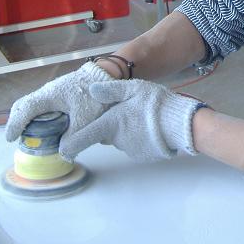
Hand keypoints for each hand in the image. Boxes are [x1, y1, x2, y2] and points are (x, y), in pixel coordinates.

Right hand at [5, 61, 113, 157]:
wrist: (107, 76)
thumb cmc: (95, 95)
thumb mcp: (85, 119)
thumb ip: (73, 138)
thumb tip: (63, 154)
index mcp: (49, 96)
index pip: (24, 109)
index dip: (15, 124)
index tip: (10, 138)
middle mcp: (47, 91)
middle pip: (23, 105)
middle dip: (17, 121)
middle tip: (17, 137)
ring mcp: (53, 91)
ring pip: (32, 104)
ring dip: (27, 118)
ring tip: (30, 135)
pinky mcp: (60, 93)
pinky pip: (42, 104)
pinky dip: (38, 115)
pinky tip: (46, 126)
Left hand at [59, 79, 204, 160]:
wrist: (181, 124)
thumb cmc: (156, 104)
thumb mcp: (133, 88)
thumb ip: (111, 90)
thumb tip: (91, 90)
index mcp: (110, 123)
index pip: (82, 138)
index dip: (69, 145)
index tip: (63, 149)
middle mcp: (116, 140)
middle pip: (104, 135)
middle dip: (108, 126)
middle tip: (123, 113)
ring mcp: (130, 149)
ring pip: (120, 139)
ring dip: (125, 131)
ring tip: (141, 118)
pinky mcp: (143, 155)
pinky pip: (134, 145)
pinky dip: (138, 138)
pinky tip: (149, 128)